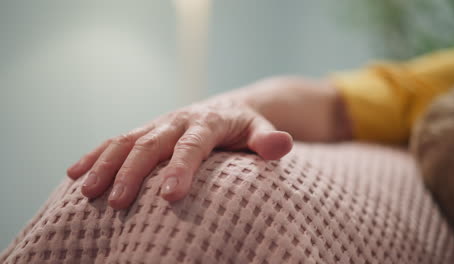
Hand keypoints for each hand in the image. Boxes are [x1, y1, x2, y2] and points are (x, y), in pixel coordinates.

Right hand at [67, 99, 292, 208]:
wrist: (228, 107)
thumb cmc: (244, 127)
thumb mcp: (259, 131)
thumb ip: (267, 140)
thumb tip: (281, 145)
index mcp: (207, 122)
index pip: (192, 145)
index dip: (180, 169)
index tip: (170, 197)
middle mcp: (177, 120)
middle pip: (151, 144)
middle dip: (133, 173)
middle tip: (118, 204)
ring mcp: (158, 124)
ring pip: (126, 141)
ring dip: (105, 165)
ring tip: (87, 192)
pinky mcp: (146, 130)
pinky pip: (116, 140)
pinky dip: (95, 155)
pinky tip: (75, 174)